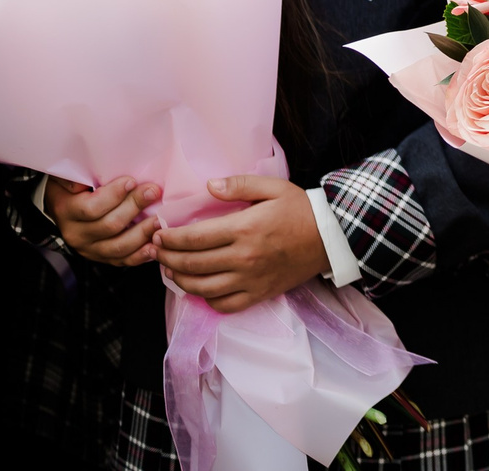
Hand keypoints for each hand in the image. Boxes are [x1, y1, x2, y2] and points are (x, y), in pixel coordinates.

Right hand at [47, 174, 160, 266]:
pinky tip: (155, 245)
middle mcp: (76, 234)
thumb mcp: (66, 176)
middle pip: (110, 226)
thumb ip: (73, 177)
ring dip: (143, 232)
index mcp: (66, 211)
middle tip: (153, 192)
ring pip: (119, 246)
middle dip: (135, 207)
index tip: (131, 181)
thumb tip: (82, 182)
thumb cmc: (72, 187)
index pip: (90, 208)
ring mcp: (90, 249)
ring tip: (159, 218)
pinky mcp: (104, 257)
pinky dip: (141, 254)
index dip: (113, 195)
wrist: (65, 208)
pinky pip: (124, 260)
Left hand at [154, 175, 328, 313]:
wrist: (331, 237)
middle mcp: (244, 257)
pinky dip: (206, 298)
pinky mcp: (259, 294)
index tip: (158, 233)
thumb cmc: (301, 209)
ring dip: (179, 279)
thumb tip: (208, 186)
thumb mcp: (274, 188)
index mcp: (245, 228)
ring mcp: (250, 280)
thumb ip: (239, 184)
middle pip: (192, 263)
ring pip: (201, 287)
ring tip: (171, 269)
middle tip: (157, 250)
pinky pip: (223, 304)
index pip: (194, 238)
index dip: (170, 237)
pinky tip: (201, 287)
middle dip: (167, 257)